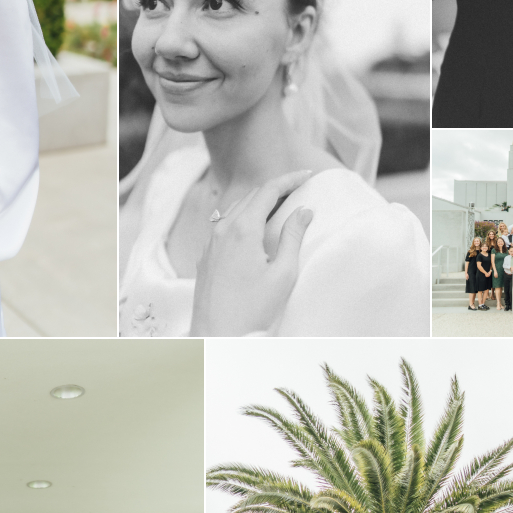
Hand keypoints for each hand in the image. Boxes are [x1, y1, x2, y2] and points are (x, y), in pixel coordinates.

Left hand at [189, 173, 315, 337]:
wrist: (217, 337)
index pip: (268, 190)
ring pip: (235, 209)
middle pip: (252, 196)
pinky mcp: (205, 256)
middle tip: (297, 189)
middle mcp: (223, 229)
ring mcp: (210, 243)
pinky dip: (242, 217)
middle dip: (275, 189)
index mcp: (243, 229)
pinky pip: (223, 226)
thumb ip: (293, 238)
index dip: (289, 179)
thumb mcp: (282, 274)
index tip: (307, 175)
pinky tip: (252, 228)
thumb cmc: (252, 311)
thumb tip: (303, 212)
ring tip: (278, 206)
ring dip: (258, 203)